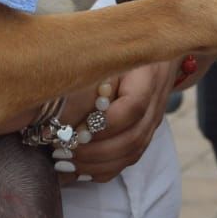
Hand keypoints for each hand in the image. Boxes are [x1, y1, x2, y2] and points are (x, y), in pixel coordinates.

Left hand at [61, 58, 177, 182]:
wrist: (154, 47)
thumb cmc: (122, 46)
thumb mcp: (107, 52)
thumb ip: (91, 77)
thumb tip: (63, 112)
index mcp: (148, 77)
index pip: (132, 108)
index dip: (104, 124)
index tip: (74, 129)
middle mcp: (155, 104)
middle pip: (133, 138)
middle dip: (94, 151)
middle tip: (61, 150)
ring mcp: (152, 122)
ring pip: (131, 154)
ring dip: (96, 164)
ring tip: (64, 161)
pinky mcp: (144, 133)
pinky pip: (128, 160)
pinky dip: (102, 170)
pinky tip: (77, 170)